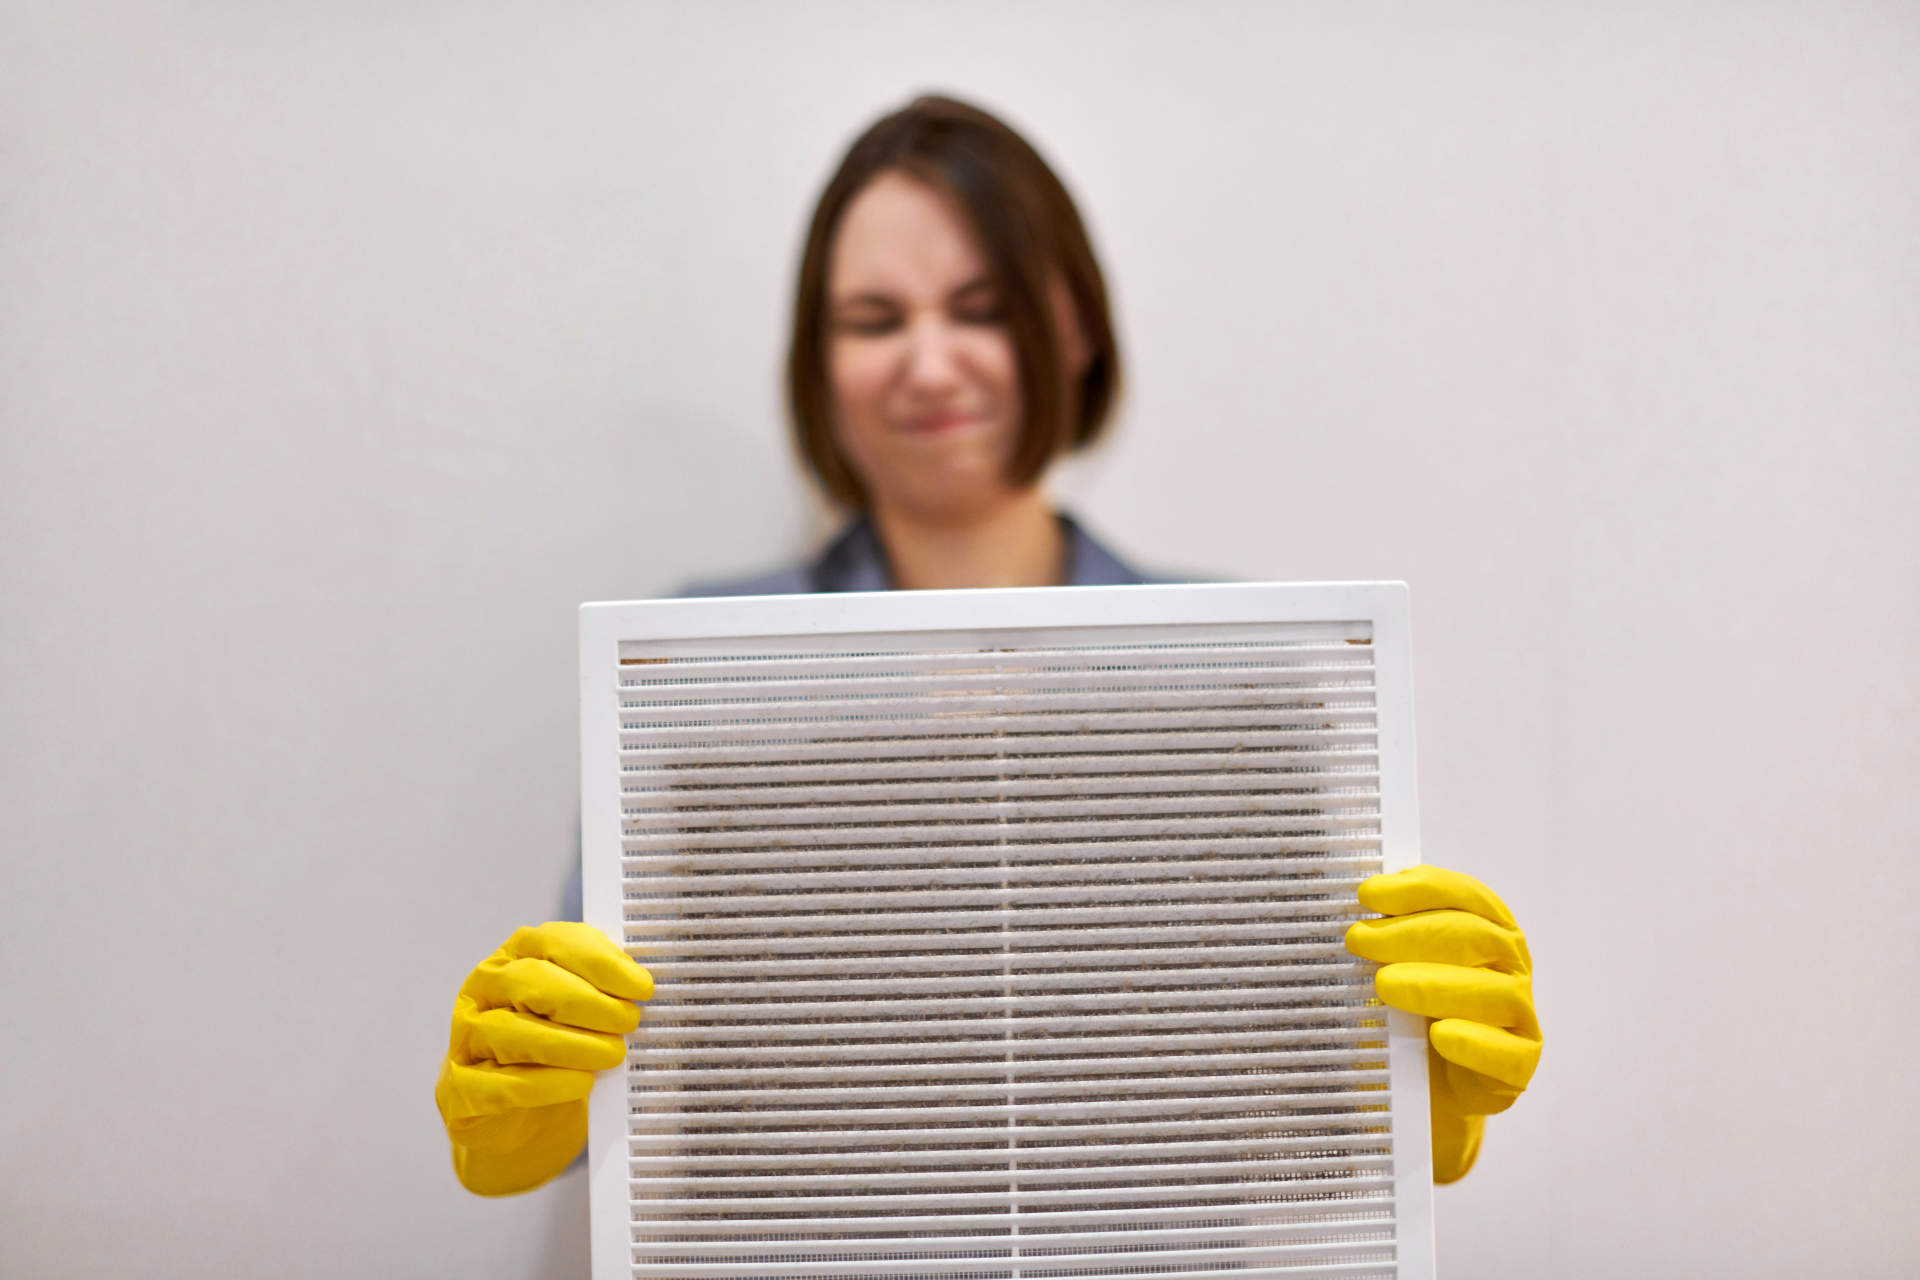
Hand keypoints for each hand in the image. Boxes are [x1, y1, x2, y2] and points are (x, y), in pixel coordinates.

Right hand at [433, 922, 653, 1195]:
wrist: (518, 1116)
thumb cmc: (554, 1048)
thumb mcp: (577, 1008)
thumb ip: (603, 987)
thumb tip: (643, 983)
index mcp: (514, 956)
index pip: (554, 942)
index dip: (602, 962)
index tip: (641, 987)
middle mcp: (483, 989)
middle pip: (532, 983)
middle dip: (589, 1002)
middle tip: (628, 1023)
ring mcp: (465, 1038)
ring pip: (513, 1032)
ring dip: (572, 1044)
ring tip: (612, 1055)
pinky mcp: (460, 1090)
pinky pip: (502, 1084)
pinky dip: (547, 1084)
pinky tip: (581, 1083)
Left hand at [1343, 866, 1539, 1182]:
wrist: (1424, 1092)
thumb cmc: (1409, 1019)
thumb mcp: (1393, 970)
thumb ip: (1384, 939)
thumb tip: (1350, 913)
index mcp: (1488, 931)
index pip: (1464, 896)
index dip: (1418, 888)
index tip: (1367, 894)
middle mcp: (1510, 969)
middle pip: (1477, 937)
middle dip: (1413, 932)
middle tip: (1360, 939)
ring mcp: (1519, 1019)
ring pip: (1495, 993)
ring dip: (1435, 983)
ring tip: (1385, 984)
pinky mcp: (1516, 1070)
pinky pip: (1506, 1055)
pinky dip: (1472, 1042)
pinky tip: (1438, 1034)